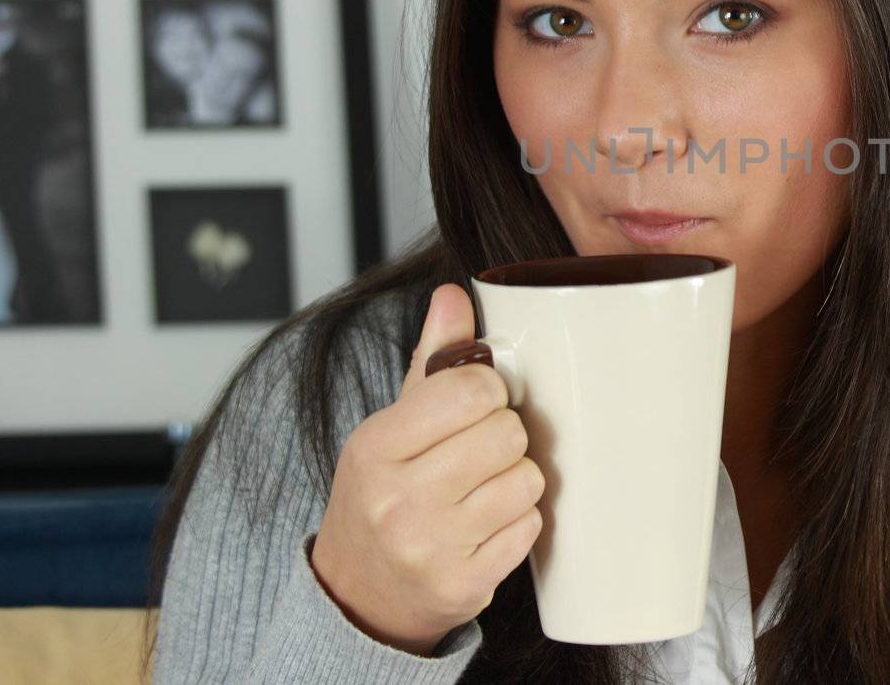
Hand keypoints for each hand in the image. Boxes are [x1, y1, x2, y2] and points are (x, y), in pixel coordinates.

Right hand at [310, 284, 543, 654]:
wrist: (358, 593)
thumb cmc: (384, 494)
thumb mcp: (392, 425)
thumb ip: (431, 359)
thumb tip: (454, 295)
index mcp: (375, 446)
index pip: (469, 390)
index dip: (490, 389)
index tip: (481, 401)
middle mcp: (397, 500)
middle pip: (505, 435)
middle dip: (505, 436)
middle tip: (482, 451)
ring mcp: (430, 548)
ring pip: (526, 481)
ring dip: (517, 480)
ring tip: (484, 490)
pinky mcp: (463, 586)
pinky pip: (531, 527)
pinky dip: (519, 522)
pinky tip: (487, 525)